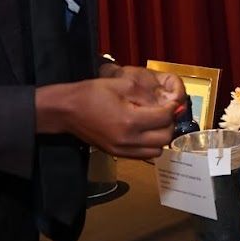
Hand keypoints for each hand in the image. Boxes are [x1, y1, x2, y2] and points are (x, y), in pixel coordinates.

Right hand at [36, 72, 183, 158]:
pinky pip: (144, 155)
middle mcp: (128, 140)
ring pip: (157, 150)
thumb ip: (147, 94)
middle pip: (164, 137)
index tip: (172, 102)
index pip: (164, 118)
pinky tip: (144, 132)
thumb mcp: (122, 85)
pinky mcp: (117, 154)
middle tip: (165, 112)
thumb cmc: (92, 94)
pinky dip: (150, 145)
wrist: (67, 111)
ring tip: (155, 122)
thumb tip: (166, 101)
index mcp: (130, 121)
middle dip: (169, 123)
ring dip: (161, 136)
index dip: (172, 108)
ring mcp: (122, 150)